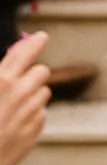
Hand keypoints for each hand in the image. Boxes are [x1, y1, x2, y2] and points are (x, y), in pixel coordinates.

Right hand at [0, 33, 51, 164]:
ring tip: (10, 105)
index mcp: (0, 80)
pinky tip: (13, 122)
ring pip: (43, 91)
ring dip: (32, 94)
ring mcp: (31, 111)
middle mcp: (19, 92)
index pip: (23, 52)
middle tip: (17, 81)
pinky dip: (32, 113)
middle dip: (32, 73)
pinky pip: (41, 112)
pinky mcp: (37, 128)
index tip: (42, 36)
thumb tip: (8, 69)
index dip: (35, 42)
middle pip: (42, 70)